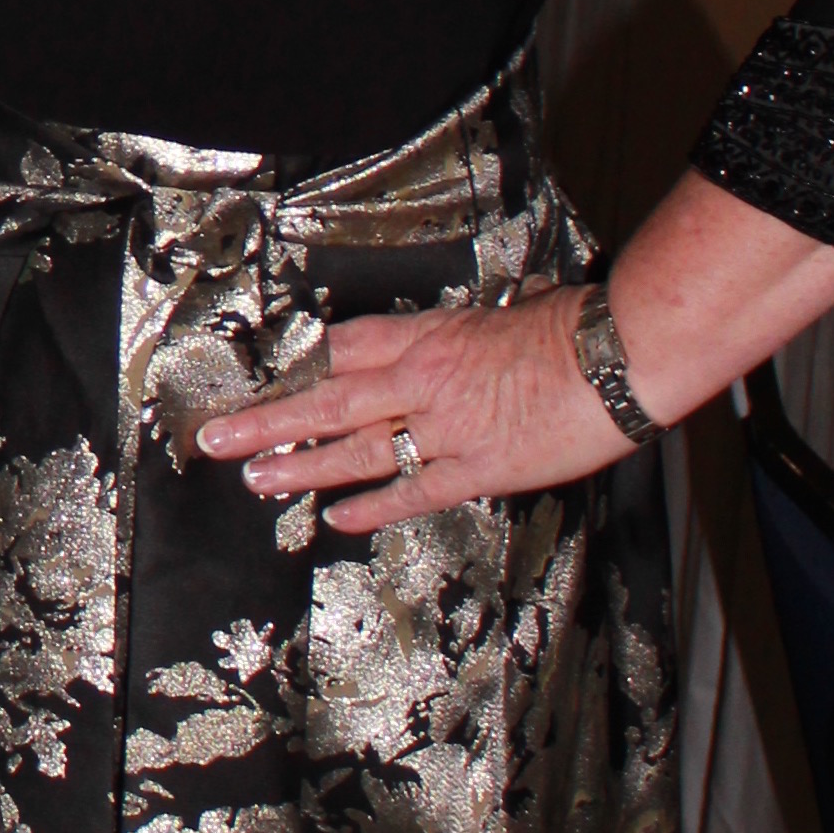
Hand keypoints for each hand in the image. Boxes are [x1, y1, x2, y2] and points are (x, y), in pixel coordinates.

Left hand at [193, 288, 629, 529]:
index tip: (263, 381)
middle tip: (216, 437)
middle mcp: (422, 381)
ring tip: (256, 476)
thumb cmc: (571, 327)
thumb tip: (446, 347)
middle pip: (327, 399)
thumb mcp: (499, 314)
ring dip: (302, 465)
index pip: (345, 348)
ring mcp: (446, 428)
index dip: (300, 367)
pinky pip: (413, 491)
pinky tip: (337, 518)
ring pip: (355, 449)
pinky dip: (373, 505)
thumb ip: (459, 337)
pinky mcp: (478, 468)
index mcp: (428, 335)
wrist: (617, 355)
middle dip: (267, 418)